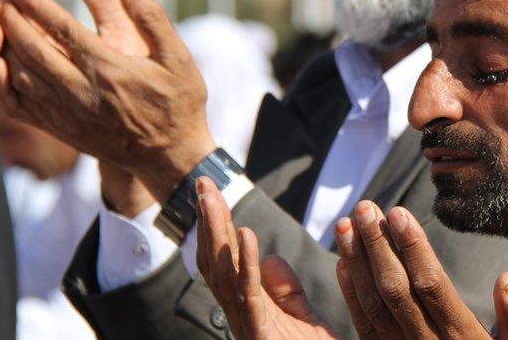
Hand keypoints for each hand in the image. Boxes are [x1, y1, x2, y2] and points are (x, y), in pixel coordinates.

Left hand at [0, 0, 214, 200]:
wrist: (171, 158)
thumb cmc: (178, 103)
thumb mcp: (178, 57)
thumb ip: (152, 17)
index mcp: (110, 69)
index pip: (61, 28)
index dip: (33, 2)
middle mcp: (82, 92)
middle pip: (31, 49)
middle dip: (8, 17)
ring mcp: (67, 114)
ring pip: (19, 75)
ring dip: (1, 45)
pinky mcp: (60, 130)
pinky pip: (19, 104)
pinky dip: (2, 82)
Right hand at [195, 178, 336, 339]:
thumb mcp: (304, 321)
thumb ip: (287, 293)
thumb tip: (271, 259)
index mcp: (251, 309)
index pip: (226, 261)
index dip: (217, 226)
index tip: (211, 191)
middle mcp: (242, 316)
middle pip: (216, 263)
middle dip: (209, 222)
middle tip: (203, 183)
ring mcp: (247, 326)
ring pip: (223, 274)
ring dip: (217, 234)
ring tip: (212, 198)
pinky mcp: (259, 335)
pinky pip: (249, 296)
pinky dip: (245, 264)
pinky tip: (245, 236)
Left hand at [334, 201, 507, 339]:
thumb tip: (506, 279)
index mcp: (461, 337)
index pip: (431, 284)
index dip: (413, 248)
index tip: (398, 213)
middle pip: (396, 290)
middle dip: (378, 245)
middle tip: (364, 206)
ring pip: (374, 305)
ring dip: (357, 262)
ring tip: (345, 224)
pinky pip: (364, 327)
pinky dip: (351, 294)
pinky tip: (342, 263)